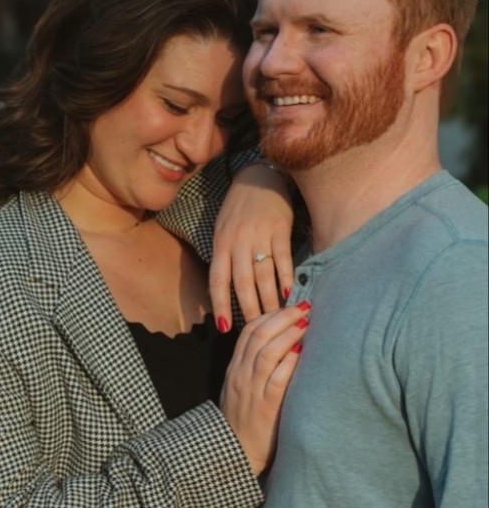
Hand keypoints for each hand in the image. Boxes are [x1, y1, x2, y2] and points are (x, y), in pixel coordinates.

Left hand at [209, 163, 296, 330]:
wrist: (259, 177)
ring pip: (263, 275)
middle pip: (243, 283)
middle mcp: (238, 241)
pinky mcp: (279, 230)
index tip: (225, 328)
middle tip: (257, 330)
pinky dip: (286, 279)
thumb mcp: (224, 228)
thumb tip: (226, 289)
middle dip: (250, 310)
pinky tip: (290, 295)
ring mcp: (259, 236)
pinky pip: (283, 260)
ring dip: (269, 300)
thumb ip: (225, 255)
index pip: (218, 280)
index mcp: (221, 242)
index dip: (220, 305)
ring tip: (274, 320)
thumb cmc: (240, 207)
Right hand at [219, 302, 308, 474]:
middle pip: (258, 334)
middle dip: (282, 316)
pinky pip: (276, 379)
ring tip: (306, 323)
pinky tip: (301, 352)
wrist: (235, 455)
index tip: (288, 307)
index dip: (269, 315)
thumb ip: (253, 370)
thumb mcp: (240, 391)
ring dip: (288, 333)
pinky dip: (288, 362)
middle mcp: (240, 375)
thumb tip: (281, 348)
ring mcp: (251, 390)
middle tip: (304, 307)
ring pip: (266, 351)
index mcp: (234, 369)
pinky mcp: (265, 407)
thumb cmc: (243, 423)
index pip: (248, 331)